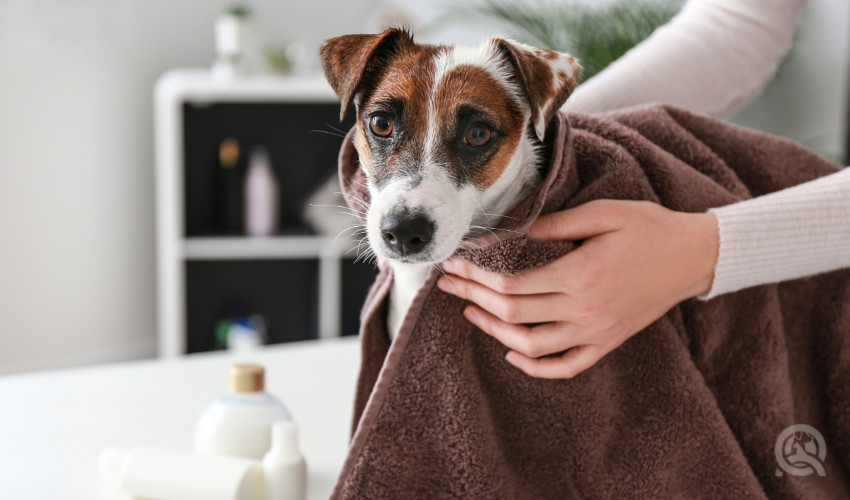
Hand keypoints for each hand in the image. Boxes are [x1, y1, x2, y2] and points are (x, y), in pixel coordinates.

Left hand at [436, 200, 718, 378]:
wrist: (694, 256)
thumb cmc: (648, 227)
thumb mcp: (601, 214)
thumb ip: (553, 226)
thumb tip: (511, 234)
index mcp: (580, 274)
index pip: (511, 285)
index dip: (476, 277)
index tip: (454, 264)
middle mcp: (585, 309)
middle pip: (513, 314)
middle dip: (472, 298)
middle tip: (447, 285)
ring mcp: (597, 332)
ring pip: (532, 346)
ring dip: (494, 331)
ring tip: (470, 313)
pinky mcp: (608, 342)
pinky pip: (567, 366)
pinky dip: (536, 367)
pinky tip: (513, 353)